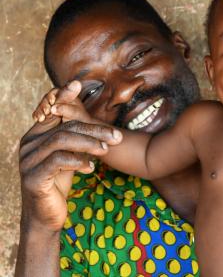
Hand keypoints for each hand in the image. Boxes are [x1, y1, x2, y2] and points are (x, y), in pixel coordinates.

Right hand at [19, 83, 120, 231]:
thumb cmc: (60, 183)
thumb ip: (75, 139)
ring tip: (106, 150)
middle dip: (94, 130)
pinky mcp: (32, 177)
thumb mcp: (69, 157)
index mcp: (37, 135)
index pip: (52, 111)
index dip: (63, 96)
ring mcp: (28, 161)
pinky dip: (77, 161)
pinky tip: (90, 167)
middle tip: (116, 137)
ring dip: (88, 144)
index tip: (78, 84)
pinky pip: (57, 162)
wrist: (48, 216)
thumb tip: (95, 124)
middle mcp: (29, 144)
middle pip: (65, 127)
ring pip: (61, 141)